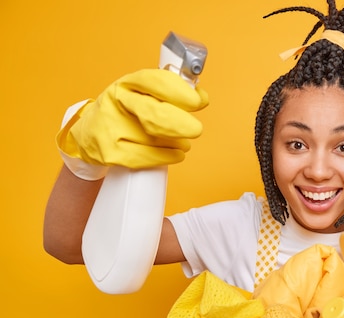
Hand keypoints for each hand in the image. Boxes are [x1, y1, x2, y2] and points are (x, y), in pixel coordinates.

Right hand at [56, 69, 208, 170]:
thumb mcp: (140, 94)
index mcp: (127, 83)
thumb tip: (202, 98)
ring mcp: (111, 128)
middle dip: (181, 123)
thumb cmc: (124, 112)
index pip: (155, 81)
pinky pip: (146, 157)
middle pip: (153, 113)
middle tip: (196, 129)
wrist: (88, 133)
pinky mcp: (111, 153)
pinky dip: (167, 156)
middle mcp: (117, 103)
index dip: (180, 91)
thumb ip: (169, 93)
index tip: (198, 101)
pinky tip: (177, 153)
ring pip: (153, 138)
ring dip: (177, 142)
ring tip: (185, 142)